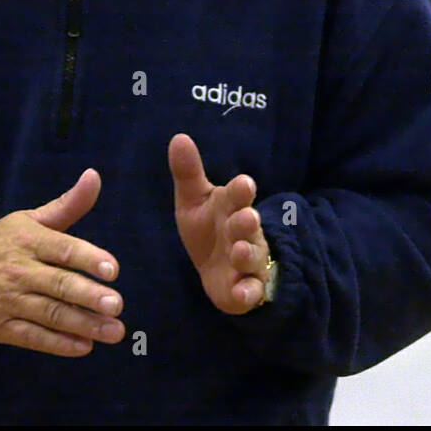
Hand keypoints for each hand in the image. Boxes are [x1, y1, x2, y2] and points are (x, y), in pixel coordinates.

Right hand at [0, 169, 124, 356]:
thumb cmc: (1, 242)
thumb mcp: (30, 219)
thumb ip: (68, 204)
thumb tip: (94, 176)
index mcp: (30, 240)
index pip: (63, 248)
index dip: (88, 258)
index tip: (113, 270)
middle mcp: (19, 270)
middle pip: (58, 284)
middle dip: (89, 296)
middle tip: (117, 305)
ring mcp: (7, 300)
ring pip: (49, 313)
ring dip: (83, 324)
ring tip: (113, 331)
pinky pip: (31, 337)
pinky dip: (58, 344)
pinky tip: (84, 347)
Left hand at [169, 133, 270, 314]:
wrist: (218, 270)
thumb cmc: (208, 228)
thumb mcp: (194, 201)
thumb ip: (188, 173)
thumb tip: (178, 137)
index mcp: (231, 206)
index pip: (239, 194)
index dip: (242, 190)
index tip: (244, 183)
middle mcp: (244, 232)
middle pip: (248, 224)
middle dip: (248, 221)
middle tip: (247, 217)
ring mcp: (248, 261)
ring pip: (252, 256)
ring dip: (248, 254)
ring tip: (239, 251)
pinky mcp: (246, 288)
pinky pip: (251, 291)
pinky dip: (248, 293)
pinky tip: (242, 293)